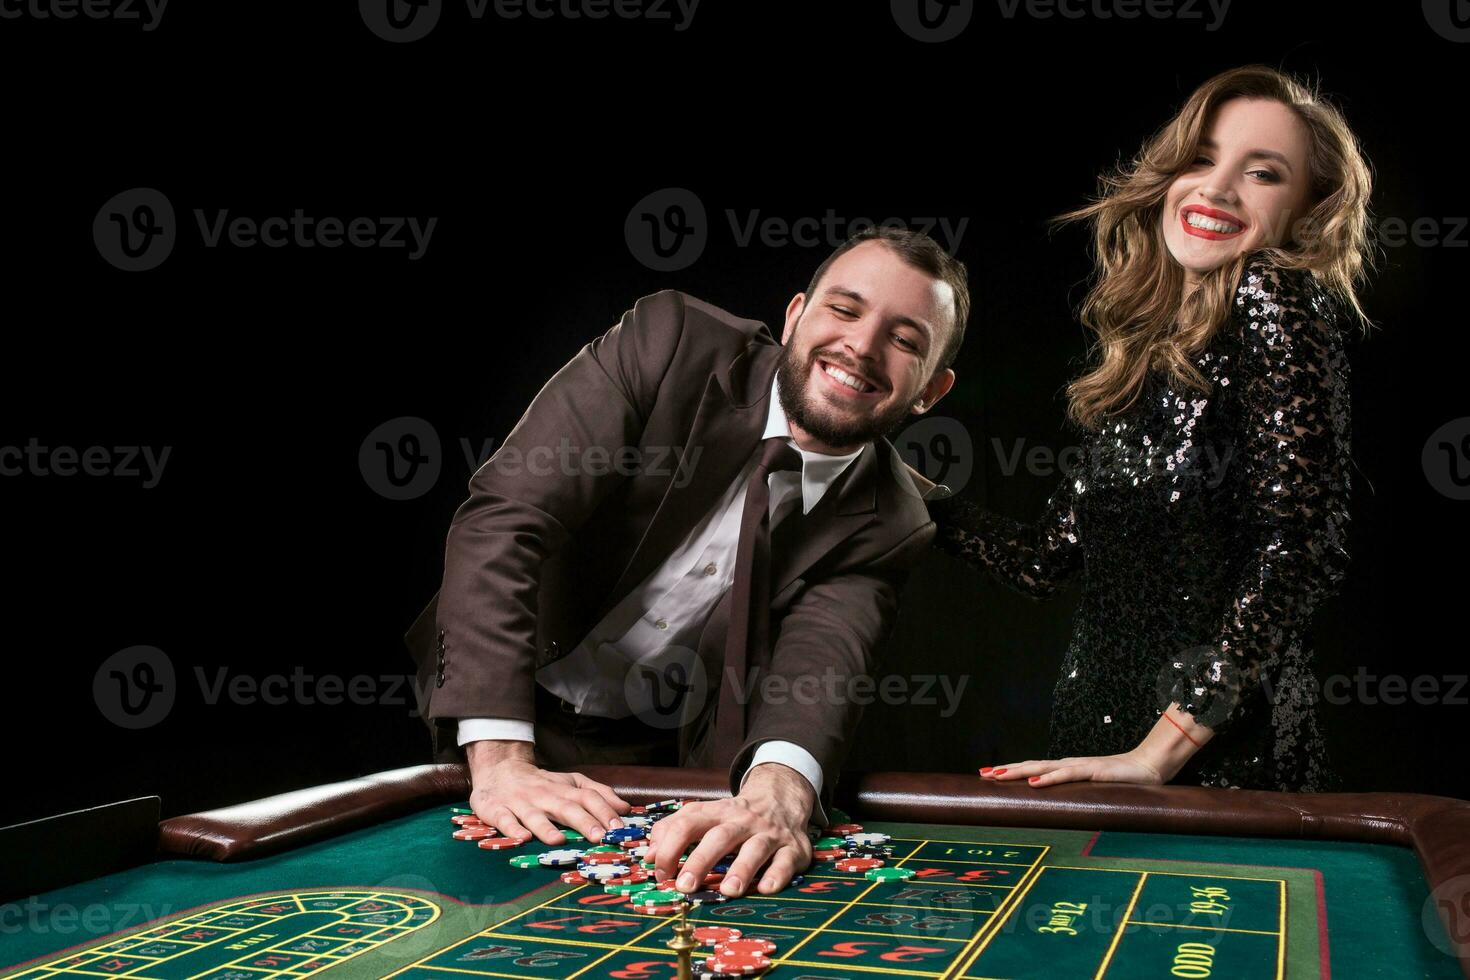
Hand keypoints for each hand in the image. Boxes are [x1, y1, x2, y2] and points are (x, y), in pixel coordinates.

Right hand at [466, 740, 629, 845]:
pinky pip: (505, 820)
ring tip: (559, 840)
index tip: (620, 828)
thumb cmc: (542, 783)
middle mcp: (545, 795)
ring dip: (546, 828)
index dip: (604, 811)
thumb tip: (625, 808)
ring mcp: (520, 803)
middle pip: (566, 807)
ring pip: (534, 815)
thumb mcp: (571, 782)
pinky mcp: (497, 810)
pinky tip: (521, 839)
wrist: (500, 770)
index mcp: (564, 789)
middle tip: (600, 837)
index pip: (588, 797)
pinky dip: (513, 830)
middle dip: (584, 821)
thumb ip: (598, 793)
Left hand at [646, 763, 813, 897]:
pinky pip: (786, 861)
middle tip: (684, 886)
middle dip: (701, 861)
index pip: (688, 823)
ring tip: (728, 890)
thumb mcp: (704, 815)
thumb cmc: (734, 817)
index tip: (659, 872)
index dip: (671, 847)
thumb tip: (649, 855)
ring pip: (755, 848)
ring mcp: (770, 834)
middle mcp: (743, 821)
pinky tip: (766, 888)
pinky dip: (777, 875)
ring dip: (742, 869)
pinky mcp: (793, 848)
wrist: (781, 799)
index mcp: (717, 812)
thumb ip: (673, 831)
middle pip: (720, 837)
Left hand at [980, 749, 1166, 786]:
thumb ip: (1078, 797)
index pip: (1033, 769)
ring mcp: (1079, 766)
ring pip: (1043, 767)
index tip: (988, 775)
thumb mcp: (1093, 791)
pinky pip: (1068, 774)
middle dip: (1006, 770)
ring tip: (998, 775)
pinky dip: (1050, 777)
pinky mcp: (1093, 771)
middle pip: (1031, 765)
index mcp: (1066, 770)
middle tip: (983, 773)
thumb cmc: (1121, 780)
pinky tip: (1034, 781)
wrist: (1149, 767)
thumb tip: (1058, 810)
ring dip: (1019, 771)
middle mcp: (1068, 765)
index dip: (1011, 772)